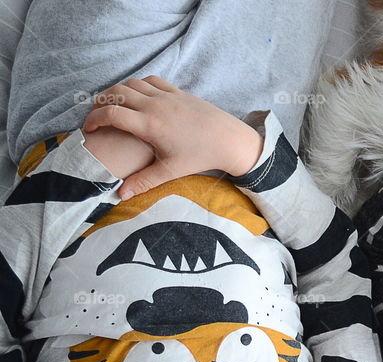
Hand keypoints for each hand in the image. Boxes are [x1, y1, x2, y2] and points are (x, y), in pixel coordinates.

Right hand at [82, 76, 264, 199]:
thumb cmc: (200, 156)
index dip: (93, 119)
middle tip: (96, 116)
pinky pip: (150, 80)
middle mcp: (155, 105)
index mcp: (150, 124)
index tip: (87, 128)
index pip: (111, 114)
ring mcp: (166, 95)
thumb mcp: (170, 171)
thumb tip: (121, 196)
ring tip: (112, 105)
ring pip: (131, 84)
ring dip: (117, 91)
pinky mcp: (177, 91)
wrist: (229, 140)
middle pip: (116, 93)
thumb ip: (144, 181)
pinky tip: (136, 95)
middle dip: (100, 103)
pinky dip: (137, 84)